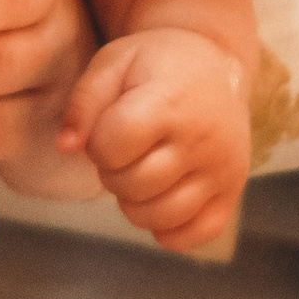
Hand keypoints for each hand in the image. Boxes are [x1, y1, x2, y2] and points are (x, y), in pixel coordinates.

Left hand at [59, 29, 250, 250]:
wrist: (215, 66)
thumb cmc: (156, 65)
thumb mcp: (115, 62)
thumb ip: (84, 103)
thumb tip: (66, 147)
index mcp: (169, 102)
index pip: (113, 147)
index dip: (98, 145)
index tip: (108, 129)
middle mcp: (202, 140)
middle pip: (135, 185)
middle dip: (114, 174)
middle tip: (124, 152)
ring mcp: (222, 170)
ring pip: (161, 216)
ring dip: (136, 203)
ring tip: (142, 173)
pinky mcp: (232, 193)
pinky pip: (193, 236)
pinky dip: (169, 229)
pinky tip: (162, 198)